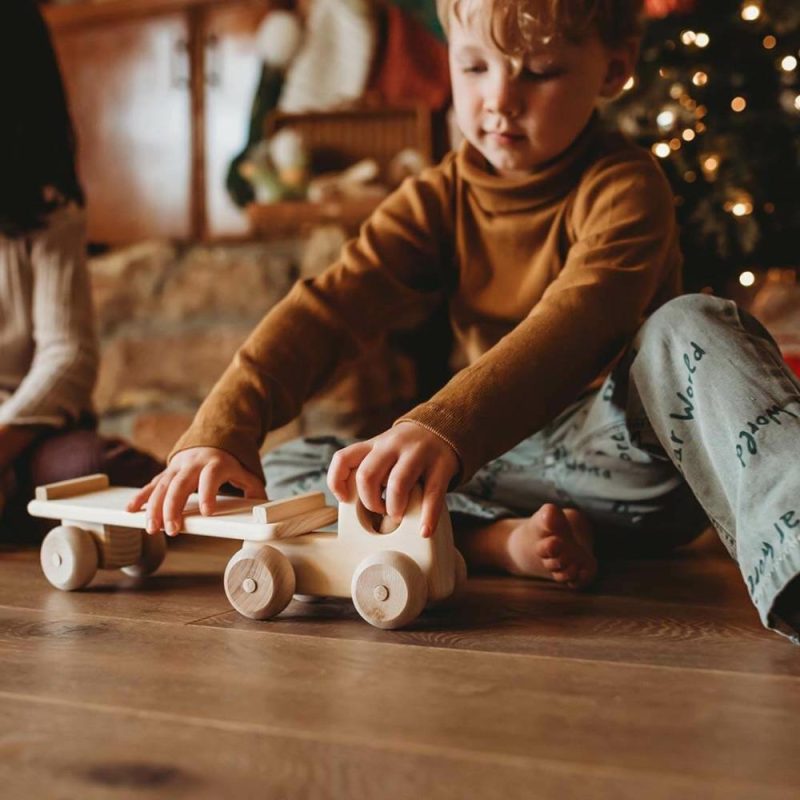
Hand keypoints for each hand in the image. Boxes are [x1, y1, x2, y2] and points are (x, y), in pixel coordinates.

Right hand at [127, 447, 265, 535]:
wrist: (212, 436)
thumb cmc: (230, 460)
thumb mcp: (245, 469)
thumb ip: (253, 486)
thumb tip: (264, 505)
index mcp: (215, 464)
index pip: (210, 478)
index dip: (209, 494)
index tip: (208, 513)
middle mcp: (193, 464)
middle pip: (180, 485)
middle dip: (173, 508)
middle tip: (172, 530)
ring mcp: (177, 468)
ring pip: (162, 486)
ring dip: (153, 508)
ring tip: (151, 528)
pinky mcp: (167, 472)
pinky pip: (151, 484)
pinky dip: (140, 497)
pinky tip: (130, 511)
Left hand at [327, 422, 458, 537]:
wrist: (442, 428)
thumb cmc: (406, 450)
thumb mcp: (384, 450)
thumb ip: (370, 470)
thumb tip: (360, 509)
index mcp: (374, 444)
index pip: (343, 458)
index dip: (337, 482)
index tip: (344, 499)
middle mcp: (393, 445)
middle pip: (367, 475)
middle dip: (370, 501)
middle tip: (380, 511)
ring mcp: (418, 454)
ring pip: (397, 484)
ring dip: (394, 508)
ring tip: (398, 515)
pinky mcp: (441, 466)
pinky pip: (432, 495)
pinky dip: (428, 517)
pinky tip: (424, 530)